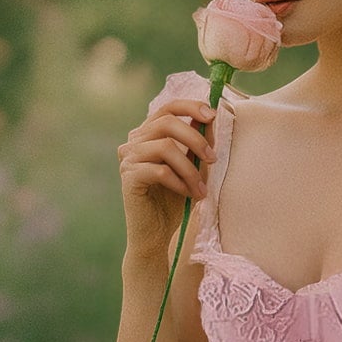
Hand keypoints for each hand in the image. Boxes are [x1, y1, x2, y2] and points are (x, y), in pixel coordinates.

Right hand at [117, 95, 216, 257]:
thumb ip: (196, 144)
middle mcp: (134, 142)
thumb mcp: (190, 168)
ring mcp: (128, 158)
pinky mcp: (128, 177)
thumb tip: (210, 118)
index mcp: (147, 135)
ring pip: (165, 147)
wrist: (155, 235)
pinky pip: (160, 171)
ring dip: (190, 168)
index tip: (212, 116)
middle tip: (213, 160)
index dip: (190, 107)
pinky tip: (188, 195)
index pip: (167, 108)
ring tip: (201, 189)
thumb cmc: (173, 202)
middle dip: (196, 139)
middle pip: (167, 122)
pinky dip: (179, 182)